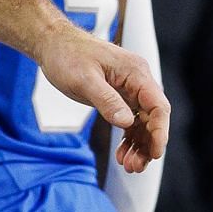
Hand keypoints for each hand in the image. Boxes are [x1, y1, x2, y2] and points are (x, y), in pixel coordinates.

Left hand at [28, 20, 168, 170]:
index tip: (154, 153)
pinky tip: (122, 154)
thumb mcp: (84, 80)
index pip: (158, 105)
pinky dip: (128, 138)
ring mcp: (129, 88)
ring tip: (129, 166)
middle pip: (152, 118)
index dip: (160, 131)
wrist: (53, 44)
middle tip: (134, 167)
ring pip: (142, 122)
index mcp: (135, 72)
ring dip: (138, 145)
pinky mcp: (119, 95)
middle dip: (147, 144)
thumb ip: (106, 100)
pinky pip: (130, 120)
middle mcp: (137, 80)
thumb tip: (127, 122)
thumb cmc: (67, 56)